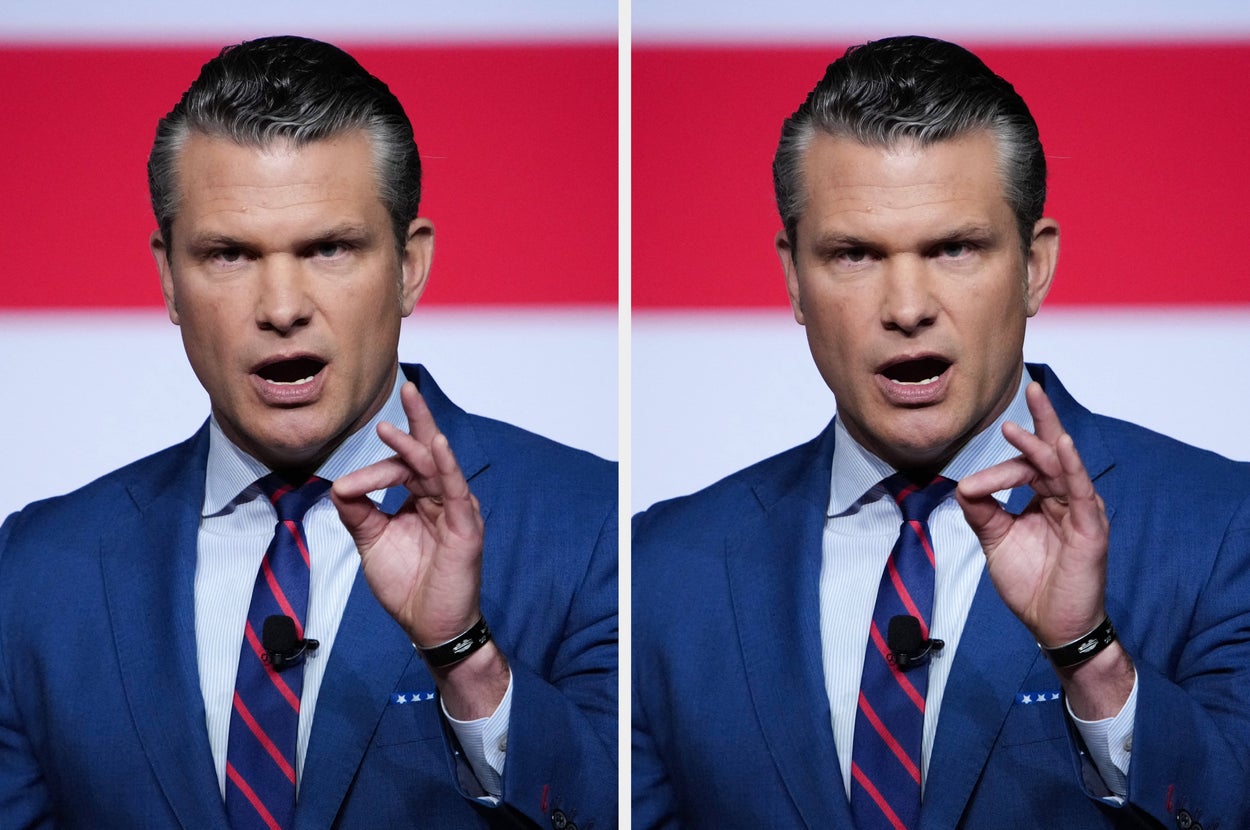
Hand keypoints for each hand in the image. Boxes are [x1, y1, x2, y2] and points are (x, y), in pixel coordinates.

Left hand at [330, 381, 484, 647]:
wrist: (429, 627)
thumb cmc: (408, 585)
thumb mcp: (373, 541)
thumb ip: (358, 511)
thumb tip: (338, 484)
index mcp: (424, 500)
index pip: (403, 468)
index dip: (376, 468)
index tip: (348, 485)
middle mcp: (444, 500)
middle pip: (429, 453)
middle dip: (418, 420)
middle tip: (407, 388)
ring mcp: (458, 511)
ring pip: (439, 467)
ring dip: (421, 440)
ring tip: (405, 413)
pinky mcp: (466, 528)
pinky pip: (456, 490)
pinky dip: (446, 466)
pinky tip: (436, 445)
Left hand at [954, 382, 1109, 647]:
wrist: (1052, 626)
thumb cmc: (1031, 582)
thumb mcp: (996, 539)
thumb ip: (981, 510)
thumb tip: (963, 484)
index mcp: (1047, 499)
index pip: (1027, 466)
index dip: (1000, 468)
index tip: (974, 486)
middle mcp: (1068, 500)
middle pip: (1053, 453)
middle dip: (1042, 420)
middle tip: (1031, 388)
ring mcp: (1082, 512)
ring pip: (1064, 467)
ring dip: (1045, 439)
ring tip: (1030, 412)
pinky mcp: (1091, 529)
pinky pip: (1082, 491)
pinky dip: (1071, 467)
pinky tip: (1061, 445)